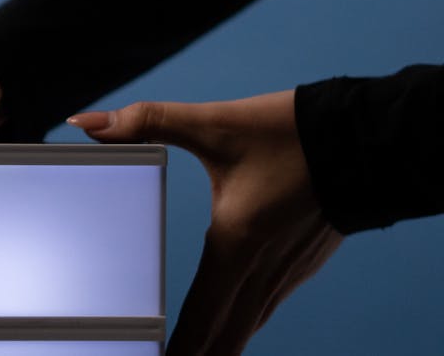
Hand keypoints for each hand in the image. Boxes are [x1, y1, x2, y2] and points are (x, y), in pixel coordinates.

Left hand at [68, 90, 342, 355]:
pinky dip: (248, 324)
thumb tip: (86, 123)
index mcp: (238, 244)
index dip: (180, 347)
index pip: (202, 315)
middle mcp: (265, 267)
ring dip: (224, 346)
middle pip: (227, 333)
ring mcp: (289, 268)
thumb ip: (146, 122)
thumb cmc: (292, 133)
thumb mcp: (214, 124)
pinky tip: (239, 326)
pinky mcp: (305, 259)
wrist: (368, 136)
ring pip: (251, 322)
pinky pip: (269, 304)